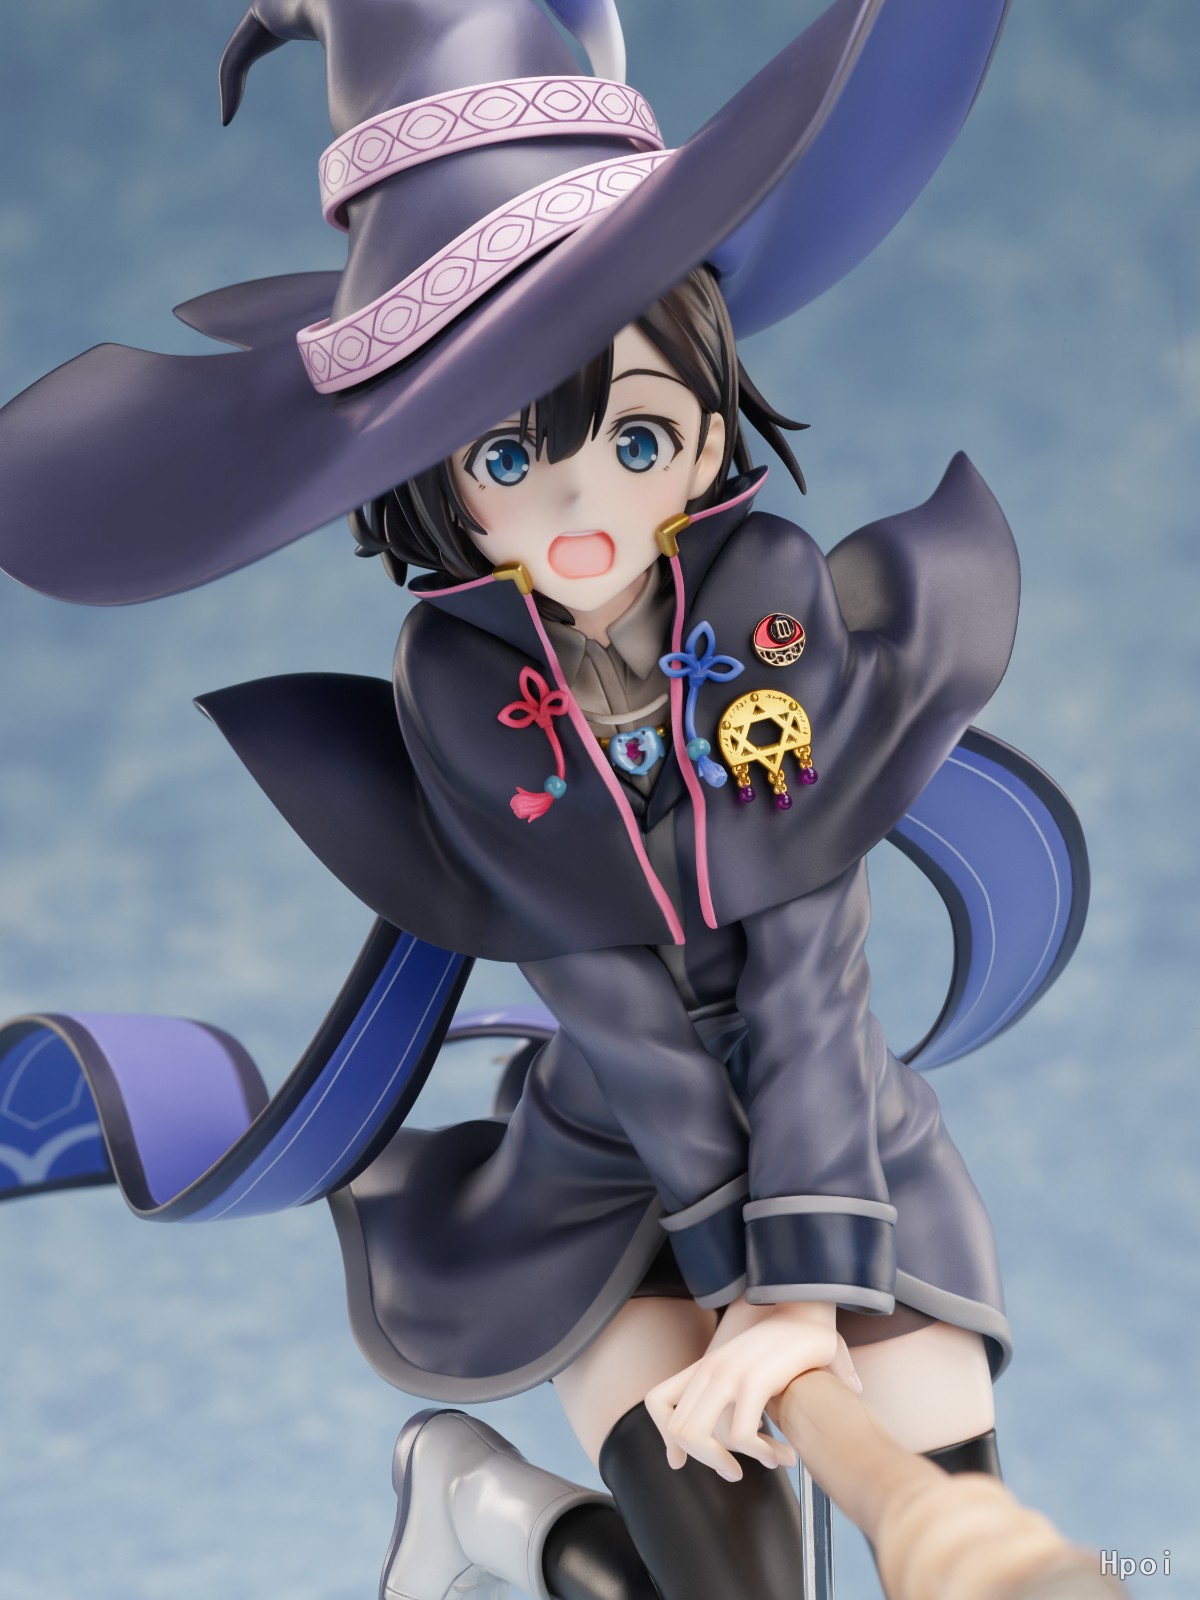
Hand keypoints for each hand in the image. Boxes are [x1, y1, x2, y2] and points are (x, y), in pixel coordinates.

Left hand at [644, 1297, 860, 1481]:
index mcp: (705, 1368)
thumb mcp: (744, 1374)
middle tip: (734, 1470)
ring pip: (697, 1436)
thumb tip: (690, 1457)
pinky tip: (781, 1454)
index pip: (657, 1402)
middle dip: (707, 1460)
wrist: (809, 1316)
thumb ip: (722, 1410)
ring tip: (765, 1462)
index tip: (685, 1461)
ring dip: (727, 1463)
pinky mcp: (754, 1380)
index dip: (668, 1438)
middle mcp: (711, 1369)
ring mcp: (729, 1373)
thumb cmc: (783, 1352)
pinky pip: (741, 1436)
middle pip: (679, 1430)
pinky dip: (760, 1454)